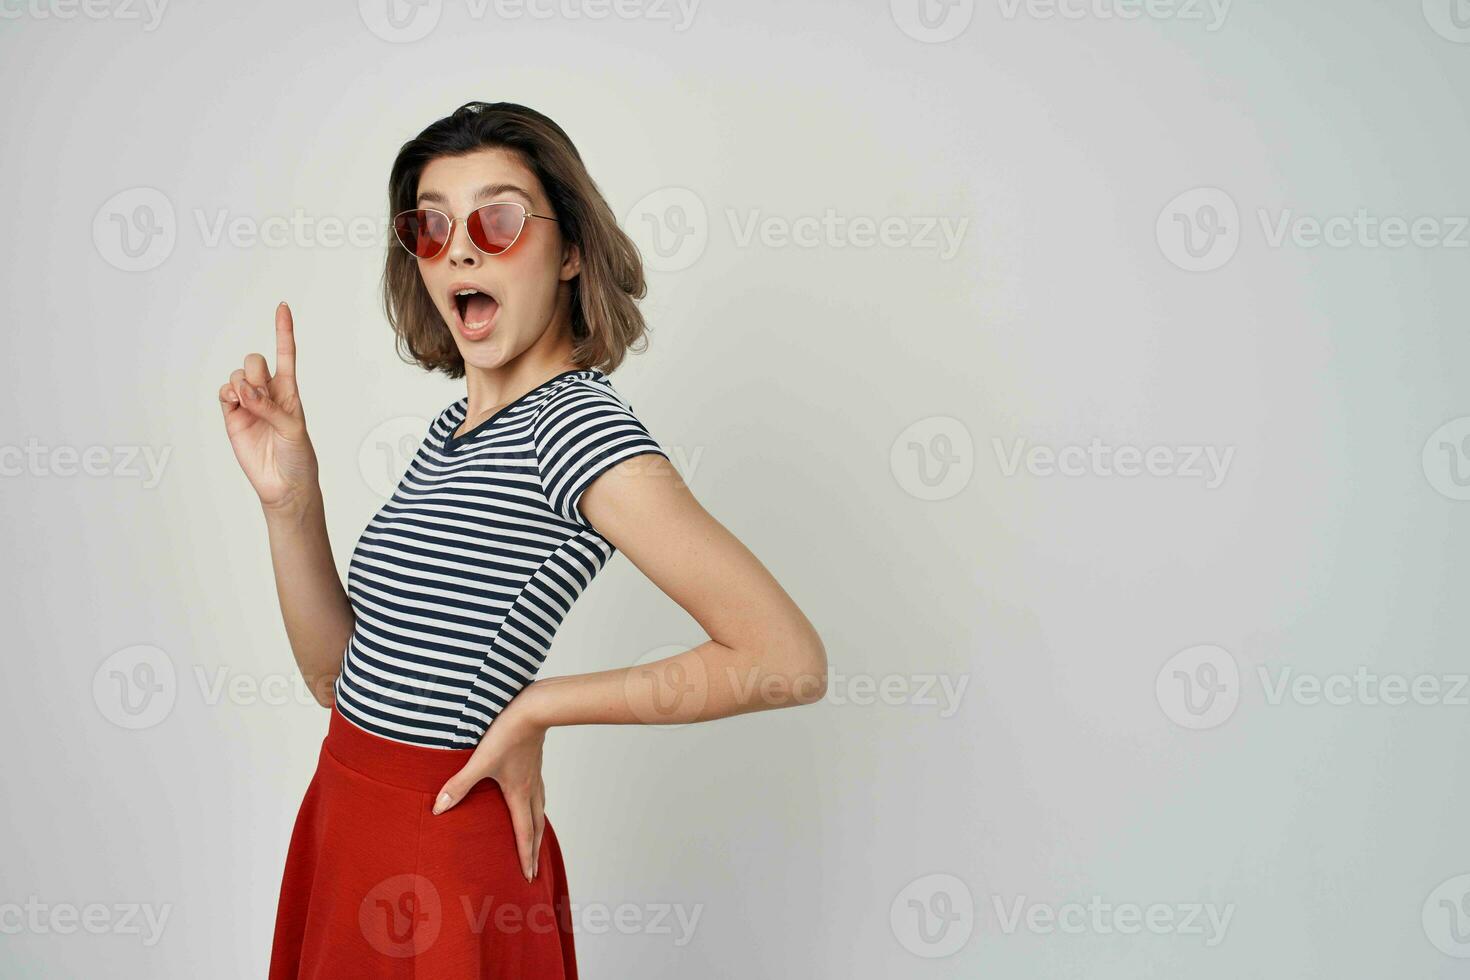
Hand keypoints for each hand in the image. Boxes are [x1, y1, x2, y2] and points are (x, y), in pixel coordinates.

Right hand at [218, 302, 318, 511]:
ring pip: (237, 374)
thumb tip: (245, 393)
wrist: (283, 484)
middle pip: (253, 361)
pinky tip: (235, 402)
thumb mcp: (294, 429)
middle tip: (260, 396)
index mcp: (289, 392)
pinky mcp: (232, 417)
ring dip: (241, 383)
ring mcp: (248, 404)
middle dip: (254, 372)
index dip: (283, 330)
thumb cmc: (298, 457)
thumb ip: (271, 408)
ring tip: (249, 404)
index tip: (283, 306)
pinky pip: (224, 392)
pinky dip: (227, 392)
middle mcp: (267, 394)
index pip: (286, 354)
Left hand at [431, 693, 548, 881]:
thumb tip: (438, 808)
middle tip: (534, 869)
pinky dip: (537, 805)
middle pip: (536, 826)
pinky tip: (531, 798)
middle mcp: (530, 788)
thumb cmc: (508, 734)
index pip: (523, 832)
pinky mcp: (535, 762)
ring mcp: (535, 775)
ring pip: (540, 809)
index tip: (528, 876)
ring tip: (535, 838)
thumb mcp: (480, 761)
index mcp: (518, 793)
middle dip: (534, 849)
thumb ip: (459, 785)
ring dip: (538, 828)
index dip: (525, 856)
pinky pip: (539, 792)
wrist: (534, 709)